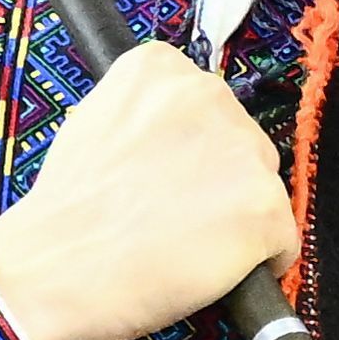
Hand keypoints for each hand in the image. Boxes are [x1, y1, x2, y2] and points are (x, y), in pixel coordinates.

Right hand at [0, 45, 291, 339]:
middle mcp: (208, 94)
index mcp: (162, 68)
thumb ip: (147, 114)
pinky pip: (282, 240)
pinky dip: (258, 262)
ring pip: (264, 191)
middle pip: (244, 144)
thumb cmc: (66, 212)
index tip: (167, 176)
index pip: (207, 105)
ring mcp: (242, 150)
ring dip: (237, 220)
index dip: (191, 150)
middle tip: (172, 216)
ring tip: (182, 243)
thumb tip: (180, 134)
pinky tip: (209, 271)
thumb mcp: (92, 122)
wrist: (56, 271)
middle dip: (219, 182)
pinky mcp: (265, 206)